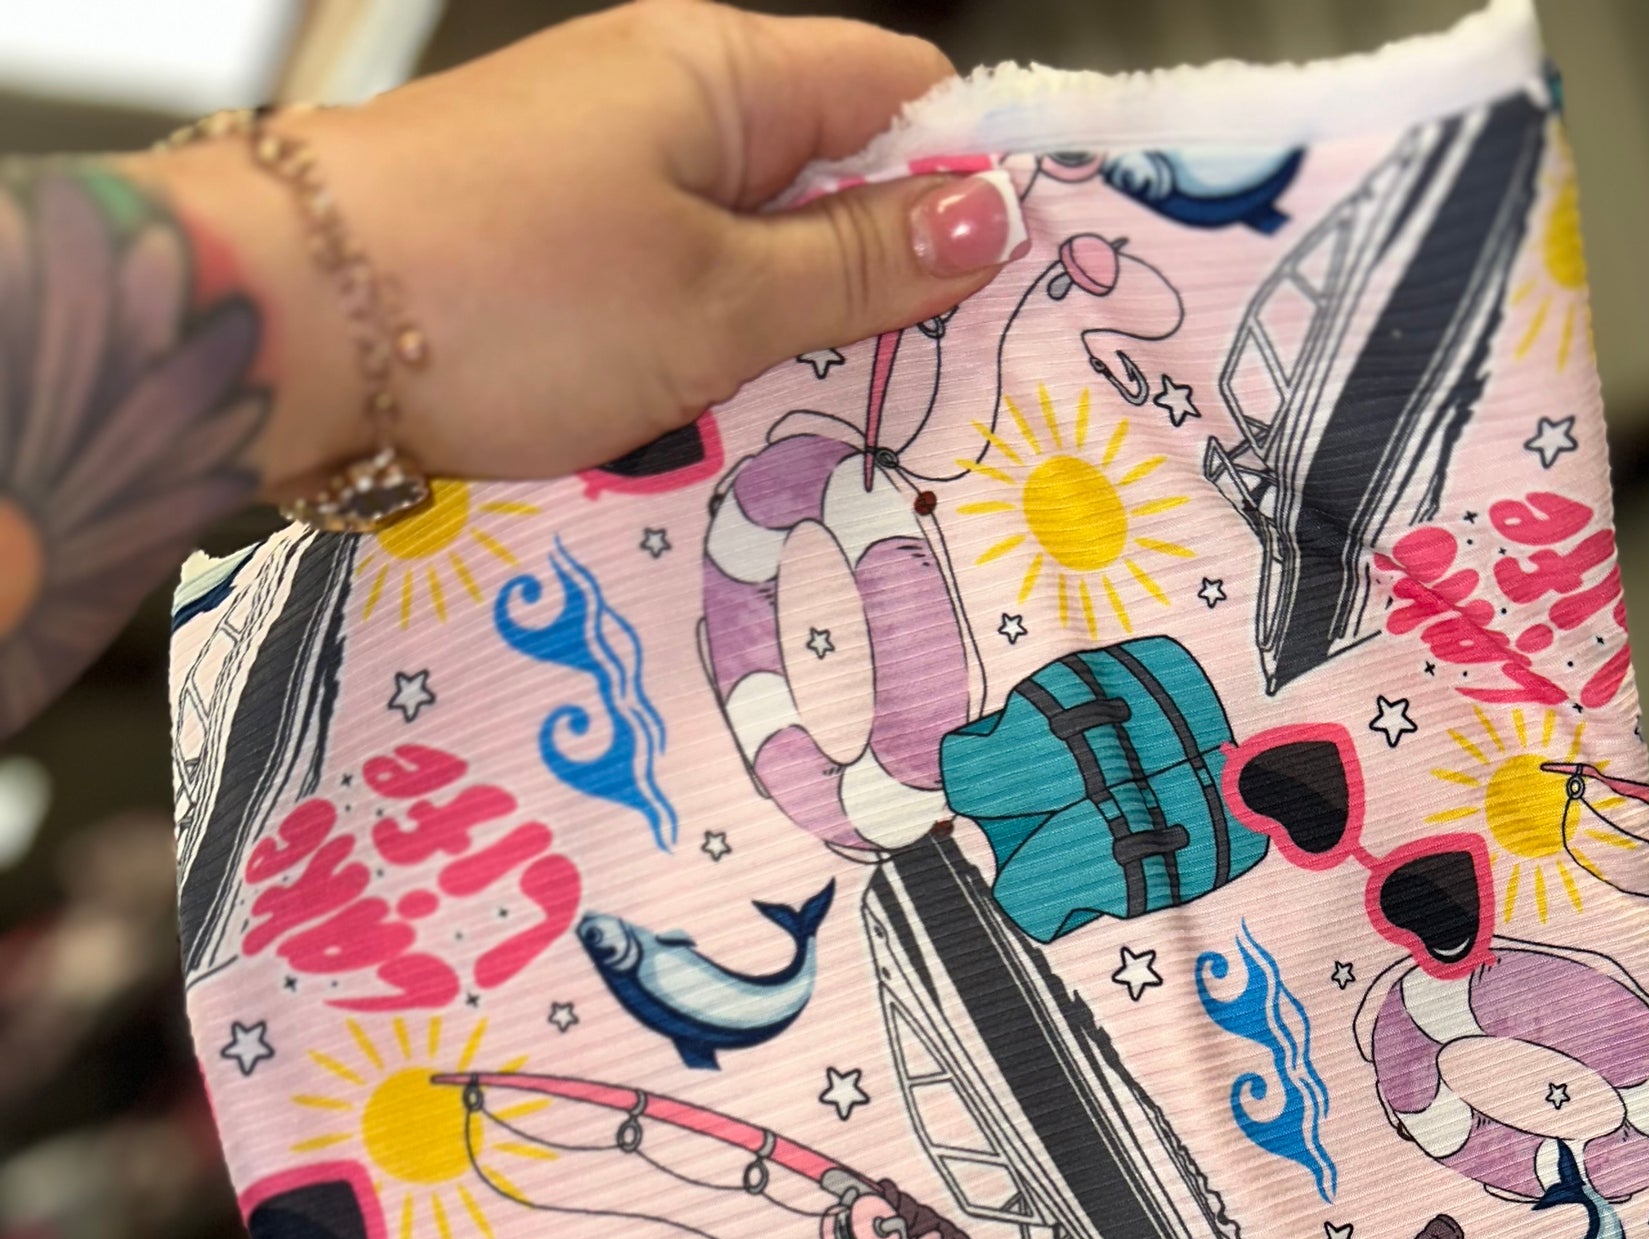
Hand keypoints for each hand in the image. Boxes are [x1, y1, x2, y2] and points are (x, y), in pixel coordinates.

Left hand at [148, 0, 1023, 490]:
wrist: (284, 328)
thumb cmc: (509, 295)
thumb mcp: (719, 298)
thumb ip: (859, 266)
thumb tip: (992, 214)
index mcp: (722, 67)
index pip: (901, 93)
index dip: (978, 179)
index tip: (1039, 283)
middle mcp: (663, 100)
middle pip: (828, 179)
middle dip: (892, 282)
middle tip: (962, 397)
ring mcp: (601, 177)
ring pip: (751, 257)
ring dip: (800, 341)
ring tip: (858, 434)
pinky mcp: (550, 255)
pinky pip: (675, 299)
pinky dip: (716, 361)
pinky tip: (740, 436)